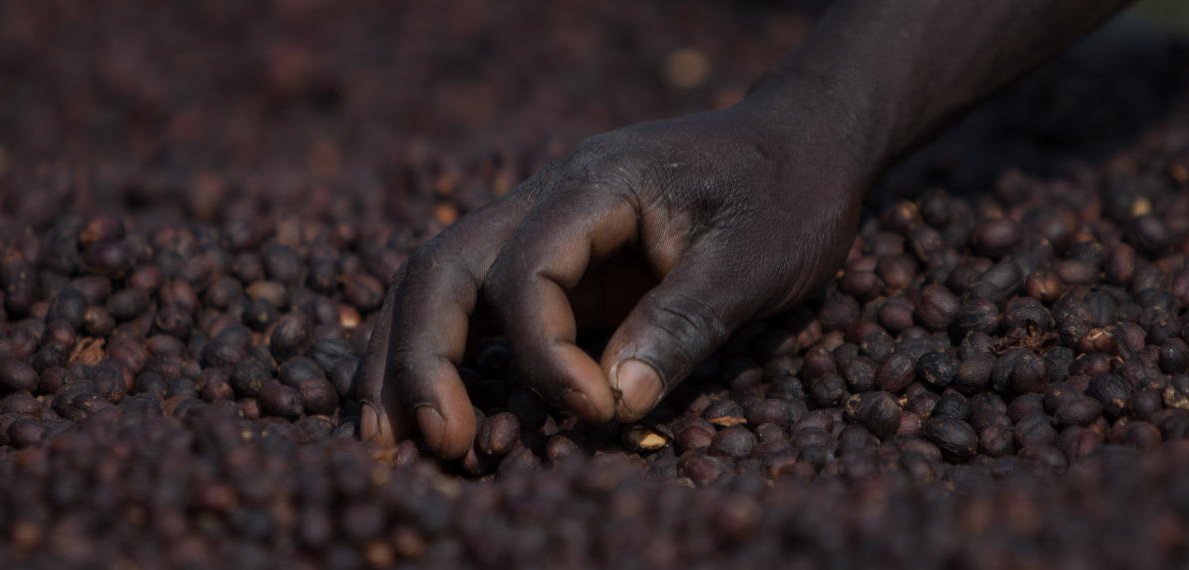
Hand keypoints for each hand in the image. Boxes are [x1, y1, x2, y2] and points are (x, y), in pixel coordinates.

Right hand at [356, 103, 868, 457]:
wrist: (801, 144)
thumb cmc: (786, 195)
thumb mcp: (752, 263)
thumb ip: (680, 325)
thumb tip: (616, 402)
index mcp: (595, 185)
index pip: (527, 272)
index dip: (546, 354)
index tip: (596, 409)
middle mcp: (547, 199)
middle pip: (444, 270)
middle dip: (425, 359)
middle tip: (439, 444)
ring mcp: (541, 230)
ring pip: (438, 285)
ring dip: (406, 362)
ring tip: (387, 444)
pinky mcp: (552, 268)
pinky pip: (475, 309)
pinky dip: (441, 359)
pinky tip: (428, 417)